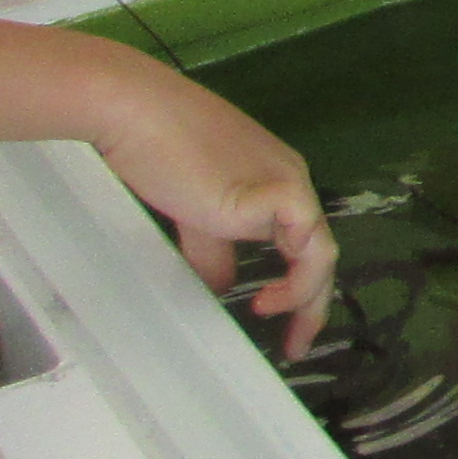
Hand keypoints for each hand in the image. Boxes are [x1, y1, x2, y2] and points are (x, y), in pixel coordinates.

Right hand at [80, 54, 335, 354]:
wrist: (137, 113)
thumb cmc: (156, 153)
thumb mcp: (193, 212)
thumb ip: (213, 250)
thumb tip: (221, 287)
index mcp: (275, 182)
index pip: (302, 241)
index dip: (298, 286)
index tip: (279, 324)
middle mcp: (291, 181)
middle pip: (318, 251)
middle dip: (312, 304)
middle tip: (294, 346)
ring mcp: (288, 184)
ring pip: (320, 251)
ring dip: (307, 298)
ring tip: (276, 322)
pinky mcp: (276, 191)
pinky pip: (308, 243)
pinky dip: (297, 278)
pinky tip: (265, 297)